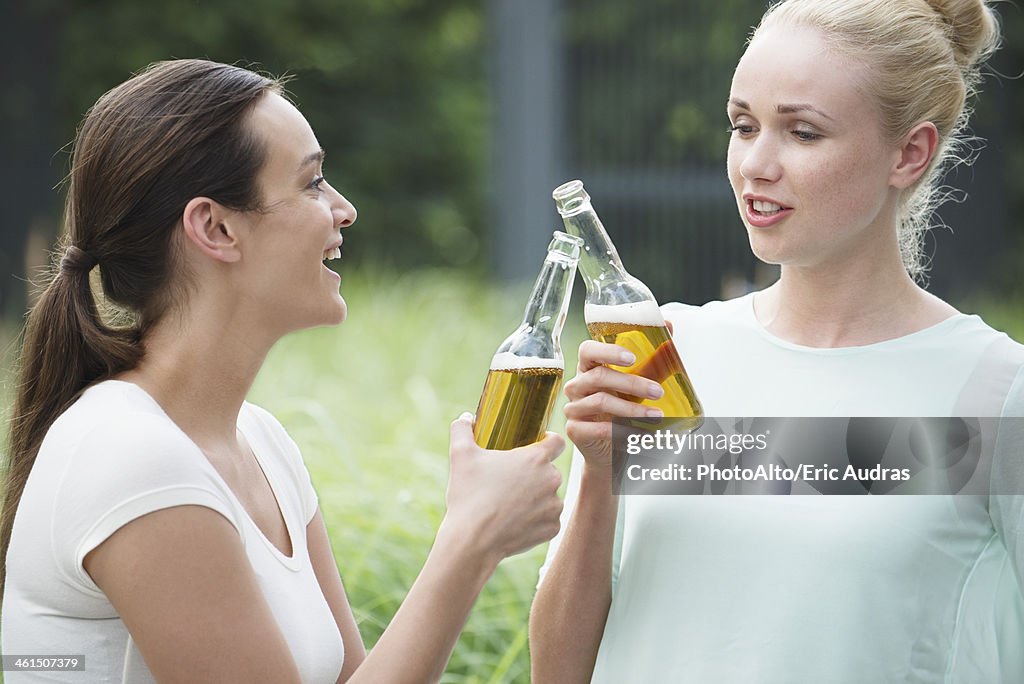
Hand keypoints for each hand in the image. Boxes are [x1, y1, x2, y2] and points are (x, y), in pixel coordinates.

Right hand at [442, 414, 564, 561]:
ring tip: (510, 504)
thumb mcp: (460, 455)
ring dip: (536, 497)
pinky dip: (535, 520)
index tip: (536, 445)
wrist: (472, 540)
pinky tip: (515, 521)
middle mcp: (551, 480)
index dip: (547, 441)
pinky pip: (547, 519)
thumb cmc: (468, 494)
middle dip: (534, 473)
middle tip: (510, 480)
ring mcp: (554, 506)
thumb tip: (465, 418)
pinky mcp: (552, 528)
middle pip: (549, 470)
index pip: (557, 441)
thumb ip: (462, 430)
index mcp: (536, 458)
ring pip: (549, 496)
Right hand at [562, 340, 664, 468]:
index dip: (607, 351)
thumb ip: (652, 361)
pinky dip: (625, 431)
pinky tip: (643, 433)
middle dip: (632, 384)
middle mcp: (577, 386)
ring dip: (632, 409)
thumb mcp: (637, 386)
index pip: (587, 350)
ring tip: (657, 415)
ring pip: (601, 402)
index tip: (632, 357)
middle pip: (598, 377)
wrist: (611, 450)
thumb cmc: (622, 411)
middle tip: (658, 391)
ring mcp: (573, 408)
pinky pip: (600, 428)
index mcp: (588, 368)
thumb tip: (669, 327)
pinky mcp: (575, 430)